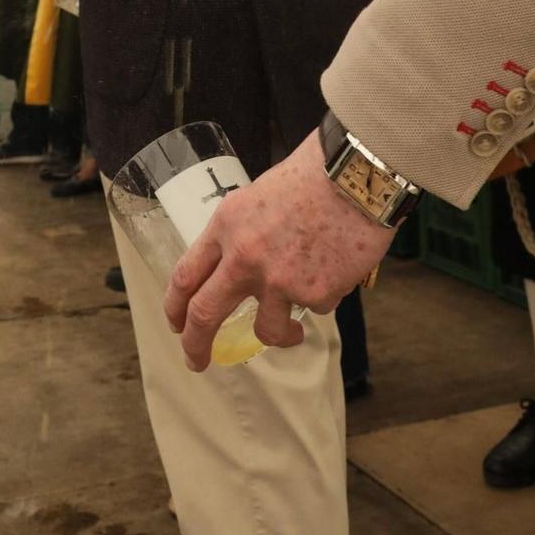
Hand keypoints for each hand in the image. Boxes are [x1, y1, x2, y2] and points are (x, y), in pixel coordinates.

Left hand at [165, 131, 393, 371]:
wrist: (357, 175)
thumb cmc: (313, 173)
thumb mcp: (260, 194)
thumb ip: (245, 230)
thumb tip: (240, 259)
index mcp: (227, 225)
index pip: (186, 275)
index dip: (176, 305)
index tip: (178, 323)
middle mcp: (245, 257)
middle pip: (205, 314)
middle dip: (196, 345)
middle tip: (197, 360)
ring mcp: (278, 281)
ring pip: (267, 330)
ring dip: (280, 335)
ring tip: (293, 331)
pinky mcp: (314, 295)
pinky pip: (315, 307)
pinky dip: (322, 296)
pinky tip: (337, 269)